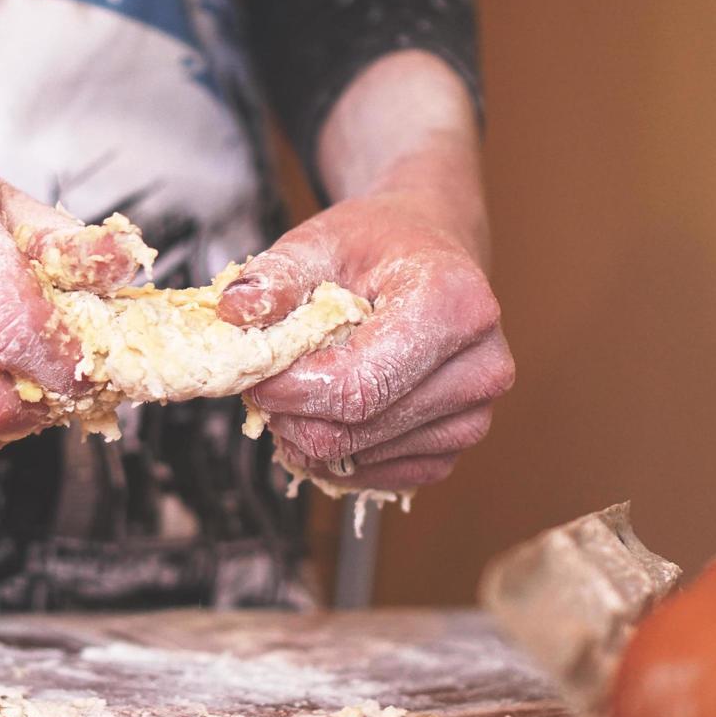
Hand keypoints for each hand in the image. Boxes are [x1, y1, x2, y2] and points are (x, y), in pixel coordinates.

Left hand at [218, 190, 513, 491]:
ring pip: (362, 457)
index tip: (254, 378)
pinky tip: (327, 416)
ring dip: (312, 435)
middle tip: (268, 386)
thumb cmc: (378, 247)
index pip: (358, 384)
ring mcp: (475, 414)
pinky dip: (338, 456)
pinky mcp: (456, 446)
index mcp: (455, 305)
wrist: (428, 255)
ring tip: (301, 390)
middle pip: (358, 428)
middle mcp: (480, 366)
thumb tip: (235, 311)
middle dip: (294, 416)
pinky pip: (381, 475)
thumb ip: (276, 276)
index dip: (291, 392)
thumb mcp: (320, 241)